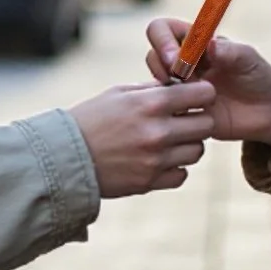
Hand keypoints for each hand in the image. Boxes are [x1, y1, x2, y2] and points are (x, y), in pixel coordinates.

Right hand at [69, 80, 216, 198]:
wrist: (64, 157)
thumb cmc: (91, 119)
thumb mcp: (119, 93)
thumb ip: (153, 90)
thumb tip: (181, 87)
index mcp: (151, 103)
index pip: (203, 95)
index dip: (203, 94)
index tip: (196, 97)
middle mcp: (158, 131)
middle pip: (207, 125)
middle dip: (199, 120)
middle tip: (185, 119)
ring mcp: (156, 160)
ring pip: (197, 151)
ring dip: (188, 144)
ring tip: (170, 140)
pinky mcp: (149, 182)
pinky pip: (182, 174)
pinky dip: (175, 167)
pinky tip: (159, 159)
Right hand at [144, 18, 270, 153]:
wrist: (268, 111)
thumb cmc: (259, 77)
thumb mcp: (249, 59)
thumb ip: (231, 51)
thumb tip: (210, 45)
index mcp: (195, 41)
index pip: (162, 29)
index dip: (162, 40)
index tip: (176, 57)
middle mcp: (183, 62)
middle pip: (153, 55)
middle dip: (161, 66)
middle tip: (182, 78)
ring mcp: (181, 87)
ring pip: (156, 83)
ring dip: (168, 89)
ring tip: (193, 98)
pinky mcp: (184, 110)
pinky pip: (165, 109)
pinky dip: (172, 110)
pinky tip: (192, 114)